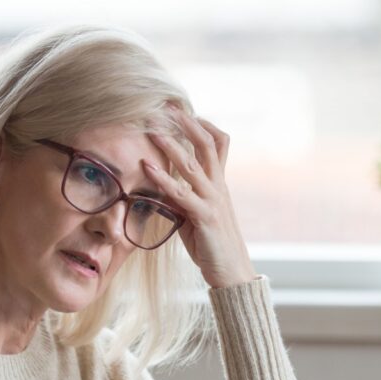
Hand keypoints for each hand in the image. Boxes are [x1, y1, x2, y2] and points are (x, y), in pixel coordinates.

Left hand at [143, 110, 256, 288]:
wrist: (232, 272)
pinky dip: (163, 178)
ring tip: (152, 130)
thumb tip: (161, 186)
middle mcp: (219, 187)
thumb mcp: (195, 216)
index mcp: (219, 184)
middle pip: (207, 145)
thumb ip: (182, 198)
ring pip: (193, 164)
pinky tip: (147, 168)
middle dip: (187, 123)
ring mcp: (214, 200)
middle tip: (167, 106)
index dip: (203, 125)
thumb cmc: (212, 246)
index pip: (218, 144)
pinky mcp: (205, 217)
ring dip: (171, 145)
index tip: (185, 111)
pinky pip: (182, 193)